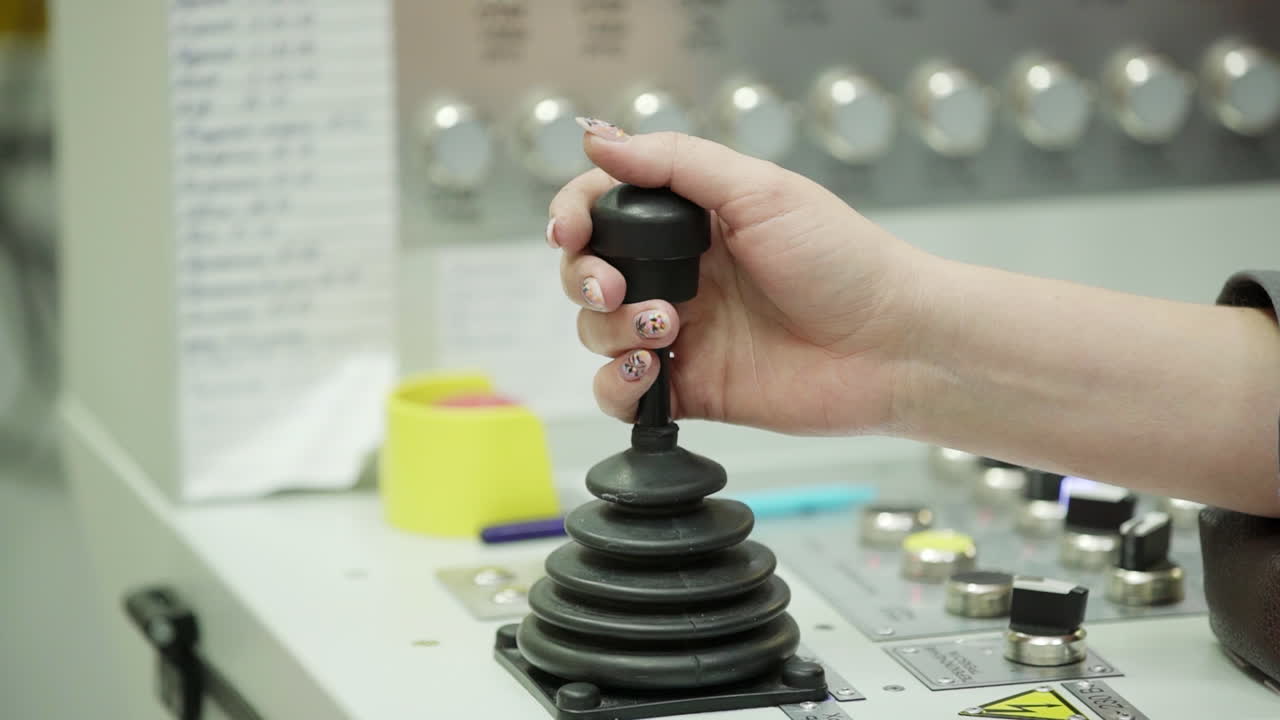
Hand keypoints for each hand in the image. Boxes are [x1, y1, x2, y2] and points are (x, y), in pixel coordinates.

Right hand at [548, 120, 930, 434]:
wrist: (892, 345)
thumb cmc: (845, 262)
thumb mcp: (761, 190)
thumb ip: (675, 164)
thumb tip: (600, 140)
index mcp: (694, 222)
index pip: (605, 208)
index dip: (573, 216)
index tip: (570, 231)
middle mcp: (682, 275)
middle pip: (588, 273)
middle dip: (586, 280)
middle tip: (616, 289)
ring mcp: (684, 334)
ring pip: (598, 333)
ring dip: (612, 331)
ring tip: (666, 330)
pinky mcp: (691, 389)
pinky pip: (621, 393)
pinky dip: (617, 386)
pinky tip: (650, 374)